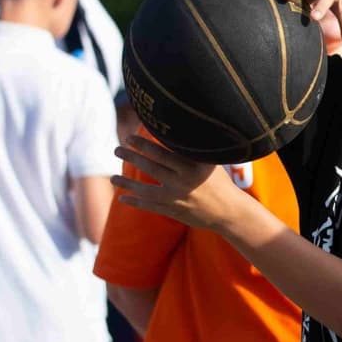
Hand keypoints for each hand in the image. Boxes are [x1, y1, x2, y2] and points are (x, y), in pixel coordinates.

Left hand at [112, 138, 244, 233]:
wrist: (228, 211)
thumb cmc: (219, 181)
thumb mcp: (210, 162)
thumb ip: (191, 150)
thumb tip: (174, 130)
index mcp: (193, 166)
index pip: (163, 152)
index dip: (144, 144)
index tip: (130, 137)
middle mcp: (184, 182)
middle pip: (151, 167)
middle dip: (132, 157)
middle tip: (117, 149)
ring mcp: (178, 198)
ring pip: (146, 190)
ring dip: (127, 183)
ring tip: (112, 177)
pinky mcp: (173, 211)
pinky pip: (150, 206)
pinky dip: (135, 202)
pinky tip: (122, 197)